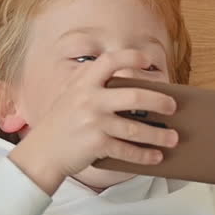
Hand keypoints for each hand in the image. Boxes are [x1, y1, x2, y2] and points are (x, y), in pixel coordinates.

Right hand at [10, 49, 178, 192]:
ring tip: (172, 138)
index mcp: (83, 83)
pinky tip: (155, 156)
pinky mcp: (96, 144)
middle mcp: (89, 99)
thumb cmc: (60, 123)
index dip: (132, 58)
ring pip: (136, 128)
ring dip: (159, 134)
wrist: (41, 153)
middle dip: (160, 102)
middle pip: (136, 97)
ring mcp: (93, 122)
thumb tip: (129, 82)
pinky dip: (145, 155)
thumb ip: (91, 85)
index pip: (110, 61)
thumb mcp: (69, 96)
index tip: (147, 62)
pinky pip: (127, 150)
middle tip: (172, 107)